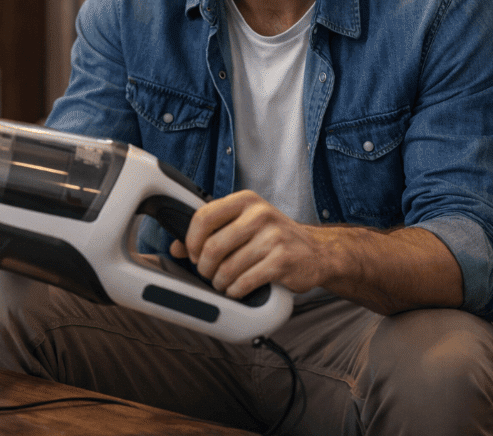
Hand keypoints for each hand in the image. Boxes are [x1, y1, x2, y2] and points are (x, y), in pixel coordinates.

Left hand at [168, 190, 326, 298]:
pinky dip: (236, 290)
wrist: (316, 252)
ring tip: (224, 283)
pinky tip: (238, 289)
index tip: (193, 254)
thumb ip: (211, 231)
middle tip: (209, 274)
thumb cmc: (273, 237)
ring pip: (228, 268)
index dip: (191, 241)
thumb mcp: (243, 224)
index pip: (204, 216)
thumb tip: (176, 247)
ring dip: (221, 282)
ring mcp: (273, 237)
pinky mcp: (283, 261)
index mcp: (245, 201)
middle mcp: (259, 214)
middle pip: (213, 246)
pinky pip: (245, 281)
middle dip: (205, 268)